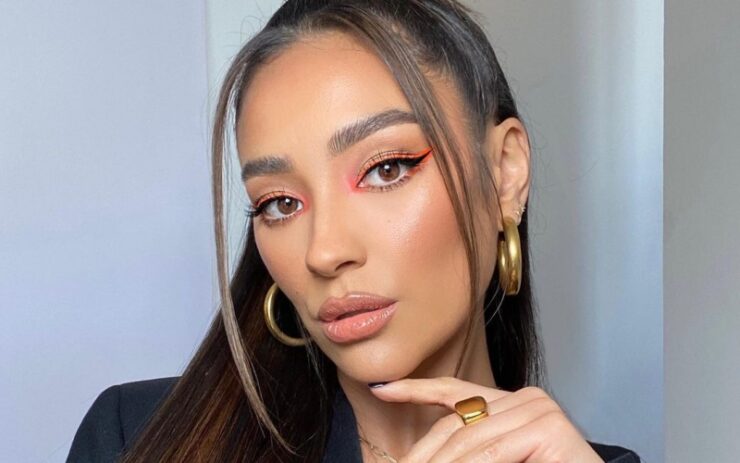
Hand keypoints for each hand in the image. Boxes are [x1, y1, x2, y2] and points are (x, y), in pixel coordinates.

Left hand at [369, 377, 603, 462]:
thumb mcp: (497, 461)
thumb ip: (469, 453)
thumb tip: (420, 459)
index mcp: (510, 404)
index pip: (455, 394)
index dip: (416, 390)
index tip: (382, 390)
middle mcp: (525, 399)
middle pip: (457, 425)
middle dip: (423, 454)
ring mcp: (539, 409)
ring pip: (470, 443)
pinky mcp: (549, 427)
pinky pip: (494, 453)